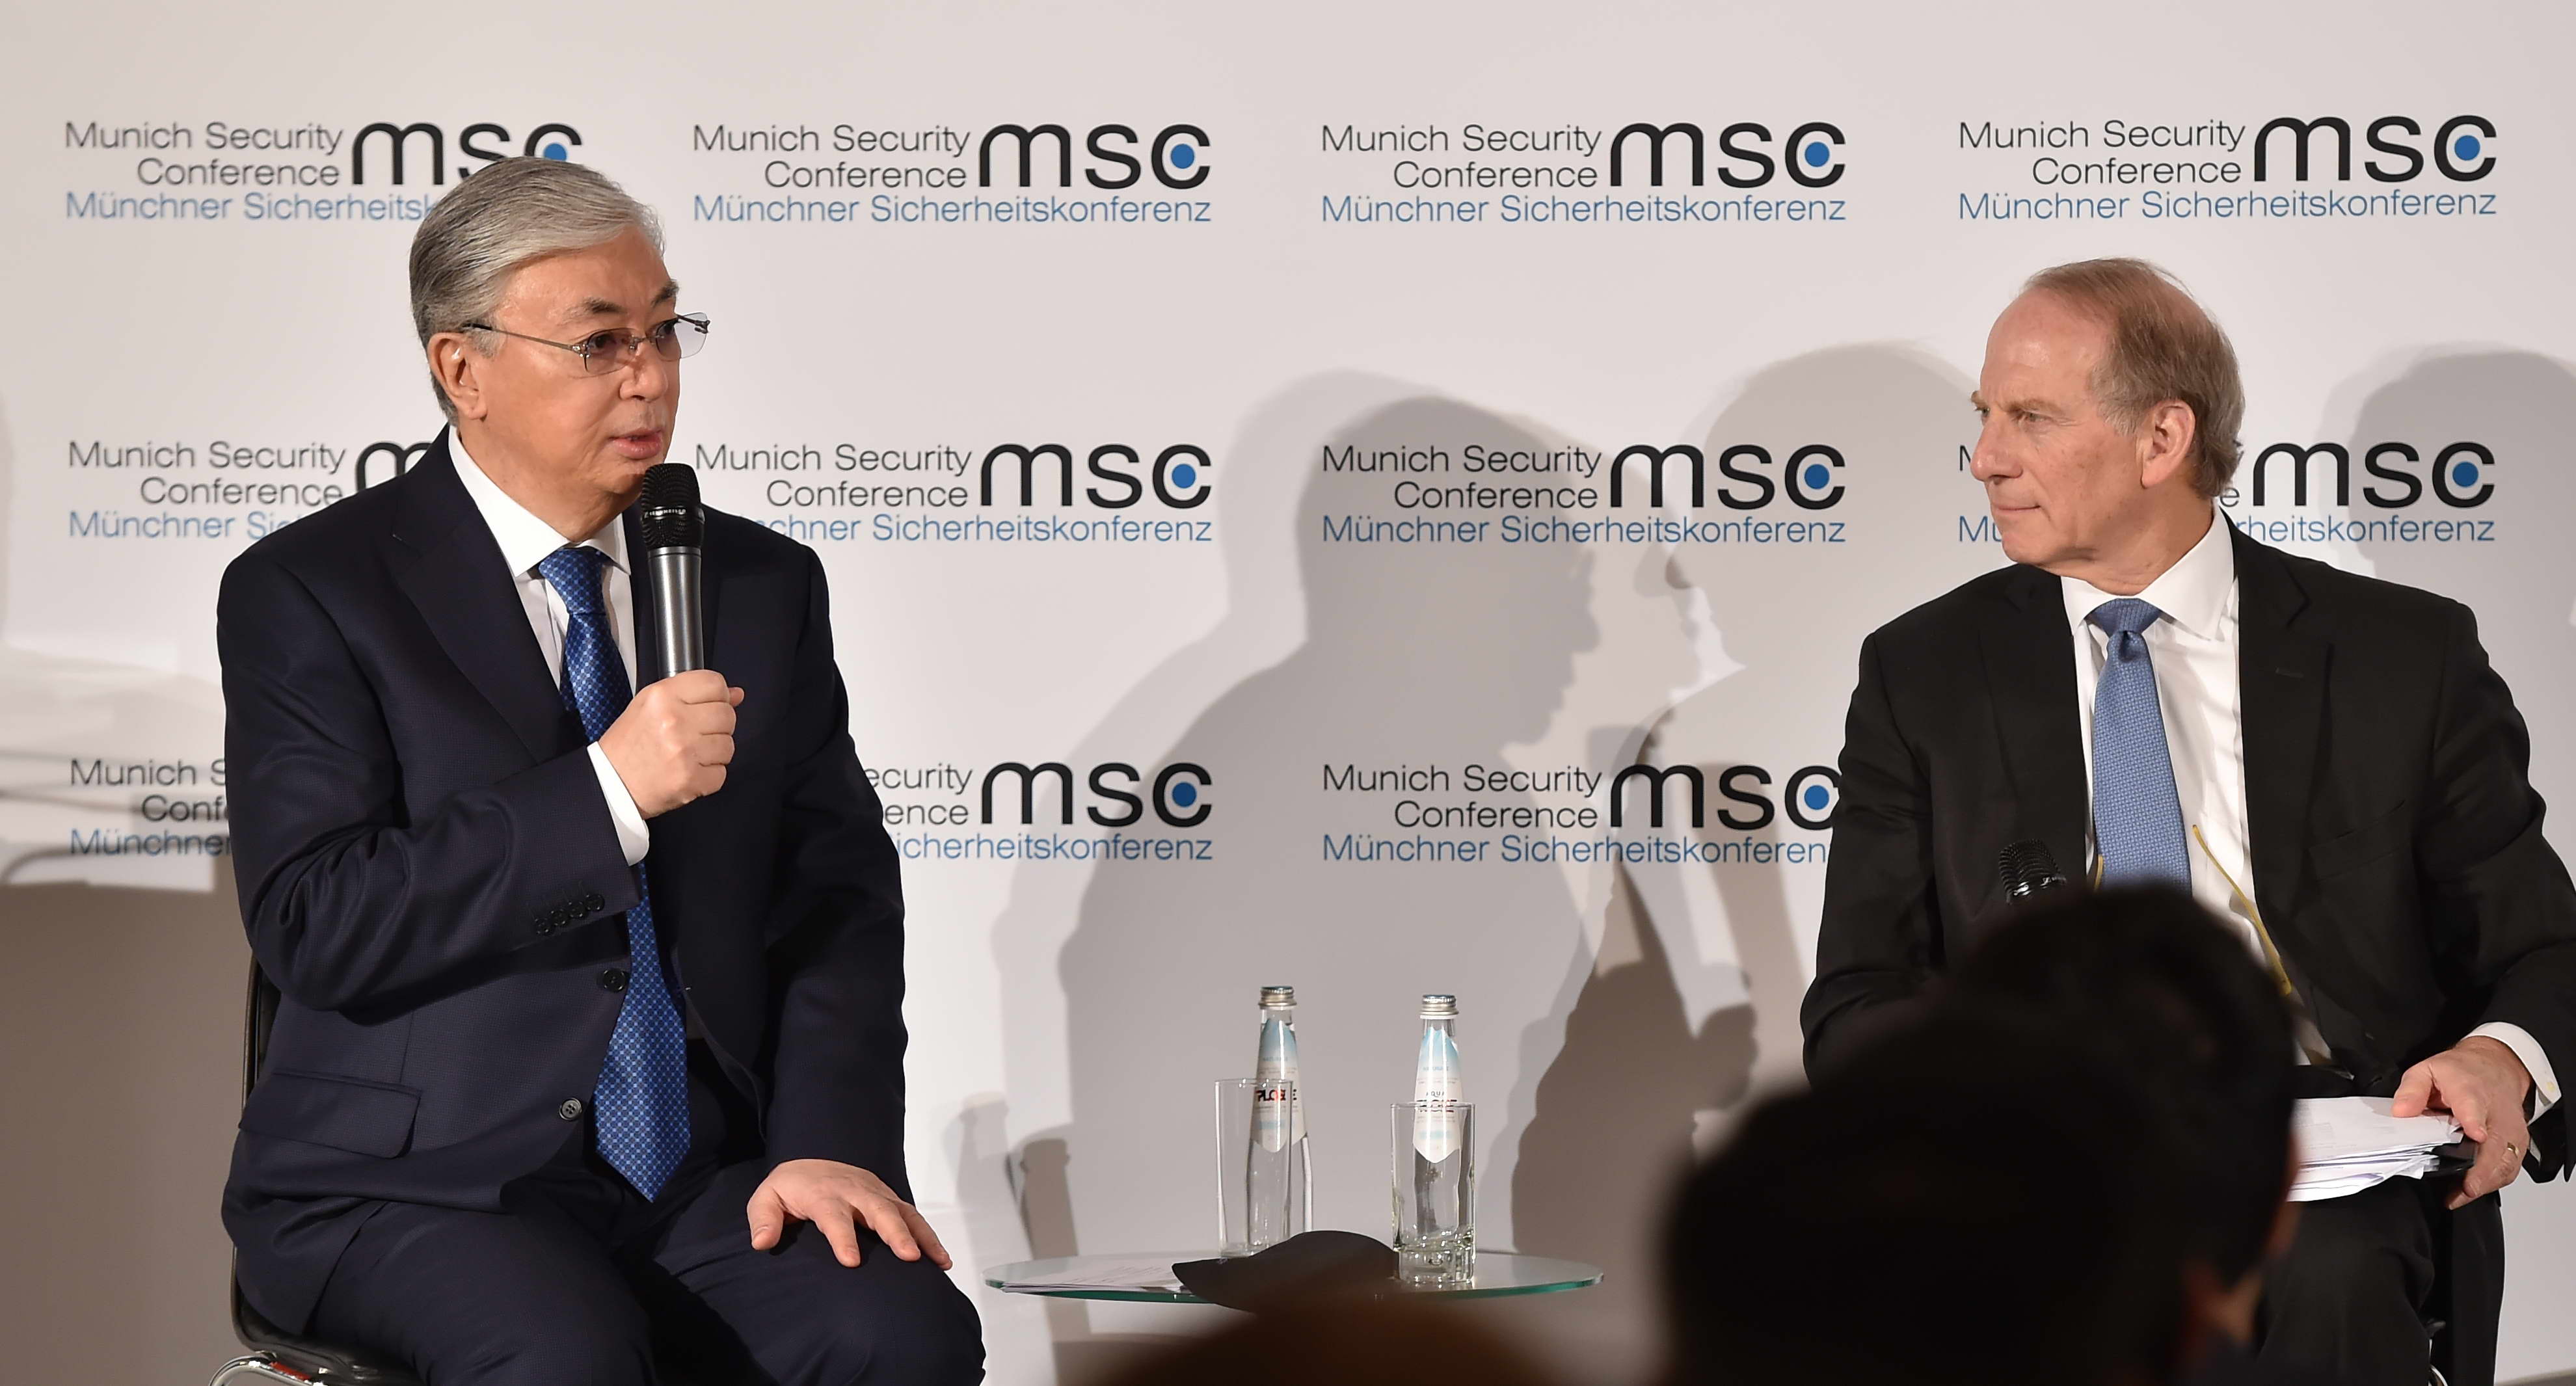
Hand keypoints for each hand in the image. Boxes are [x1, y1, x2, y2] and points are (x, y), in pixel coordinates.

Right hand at [597, 670, 741, 816]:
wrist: (611, 785)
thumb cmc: (630, 745)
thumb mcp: (652, 706)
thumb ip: (693, 694)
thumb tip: (736, 694)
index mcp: (662, 697)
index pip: (715, 683)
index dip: (717, 695)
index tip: (708, 705)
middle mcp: (674, 721)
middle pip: (727, 714)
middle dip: (716, 725)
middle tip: (695, 734)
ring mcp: (684, 752)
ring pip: (728, 745)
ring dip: (714, 752)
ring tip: (688, 754)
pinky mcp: (691, 779)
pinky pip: (722, 772)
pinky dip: (709, 775)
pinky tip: (688, 770)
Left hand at [747, 1159, 952, 1269]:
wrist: (812, 1161)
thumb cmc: (790, 1187)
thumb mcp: (767, 1197)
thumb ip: (763, 1217)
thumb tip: (762, 1242)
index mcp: (824, 1194)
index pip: (835, 1215)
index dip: (843, 1238)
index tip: (851, 1261)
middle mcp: (855, 1191)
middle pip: (878, 1210)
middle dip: (895, 1232)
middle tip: (908, 1256)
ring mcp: (876, 1193)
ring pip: (902, 1212)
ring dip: (921, 1235)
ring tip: (938, 1261)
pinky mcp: (888, 1198)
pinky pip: (912, 1216)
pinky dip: (929, 1235)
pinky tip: (941, 1259)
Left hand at [2393, 1036, 2532, 1208]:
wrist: (2496, 1067)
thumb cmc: (2461, 1072)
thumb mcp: (2428, 1070)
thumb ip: (2412, 1089)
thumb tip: (2401, 1112)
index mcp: (2470, 1092)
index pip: (2475, 1107)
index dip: (2475, 1121)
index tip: (2476, 1134)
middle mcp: (2495, 1114)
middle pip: (2496, 1144)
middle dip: (2483, 1169)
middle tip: (2464, 1189)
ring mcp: (2510, 1130)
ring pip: (2506, 1161)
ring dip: (2486, 1182)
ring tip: (2460, 1196)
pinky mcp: (2517, 1142)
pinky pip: (2510, 1167)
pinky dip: (2494, 1181)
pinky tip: (2472, 1190)